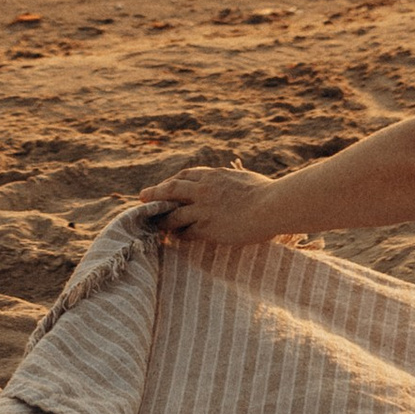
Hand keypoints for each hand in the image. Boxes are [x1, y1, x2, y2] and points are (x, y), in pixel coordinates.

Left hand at [137, 164, 294, 246]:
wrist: (272, 205)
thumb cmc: (268, 192)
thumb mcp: (245, 178)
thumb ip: (232, 180)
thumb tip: (234, 182)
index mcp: (214, 175)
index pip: (186, 175)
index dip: (173, 181)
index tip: (166, 186)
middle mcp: (204, 189)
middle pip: (171, 190)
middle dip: (155, 193)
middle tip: (142, 197)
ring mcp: (203, 208)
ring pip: (174, 214)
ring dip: (162, 220)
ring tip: (155, 225)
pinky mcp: (207, 227)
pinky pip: (186, 232)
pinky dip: (178, 235)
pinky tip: (174, 238)